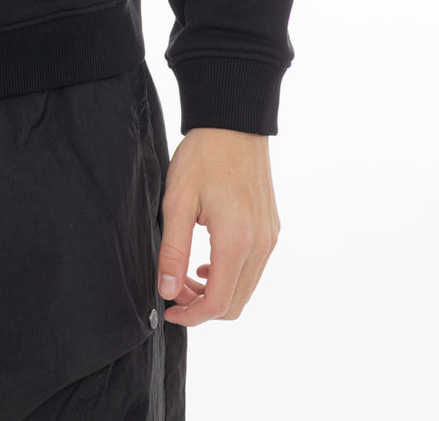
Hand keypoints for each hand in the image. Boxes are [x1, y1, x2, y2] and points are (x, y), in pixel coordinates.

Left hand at [157, 127, 279, 326]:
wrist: (234, 122)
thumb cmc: (204, 155)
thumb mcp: (177, 200)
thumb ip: (173, 249)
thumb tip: (167, 289)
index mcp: (237, 241)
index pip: (218, 303)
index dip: (191, 315)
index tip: (168, 309)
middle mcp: (260, 245)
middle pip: (235, 303)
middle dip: (202, 306)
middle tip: (173, 288)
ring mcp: (269, 237)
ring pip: (246, 288)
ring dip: (216, 291)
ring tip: (186, 273)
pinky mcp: (271, 228)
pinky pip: (254, 269)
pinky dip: (231, 276)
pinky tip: (207, 261)